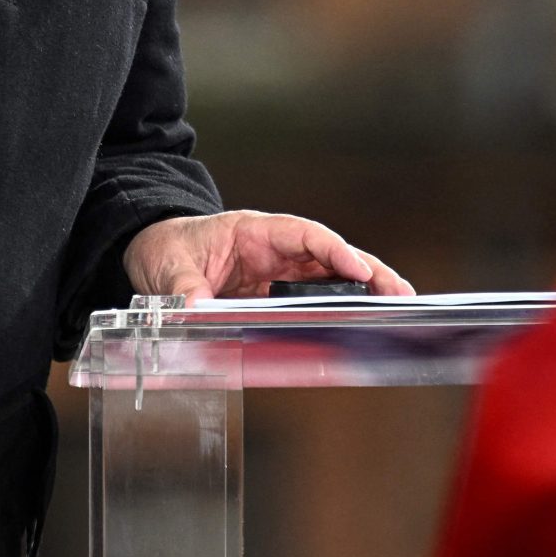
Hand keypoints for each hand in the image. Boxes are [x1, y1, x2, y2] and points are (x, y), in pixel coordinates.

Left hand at [123, 209, 415, 299]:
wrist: (155, 251)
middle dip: (368, 271)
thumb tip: (195, 312)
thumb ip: (186, 290)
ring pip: (329, 278)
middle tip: (400, 293)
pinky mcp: (273, 293)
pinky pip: (311, 299)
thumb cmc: (167, 247)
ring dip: (363, 290)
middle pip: (330, 256)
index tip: (359, 270)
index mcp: (255, 232)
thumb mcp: (170, 268)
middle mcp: (274, 249)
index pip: (305, 235)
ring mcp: (277, 271)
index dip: (334, 251)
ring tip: (395, 307)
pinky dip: (338, 309)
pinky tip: (359, 324)